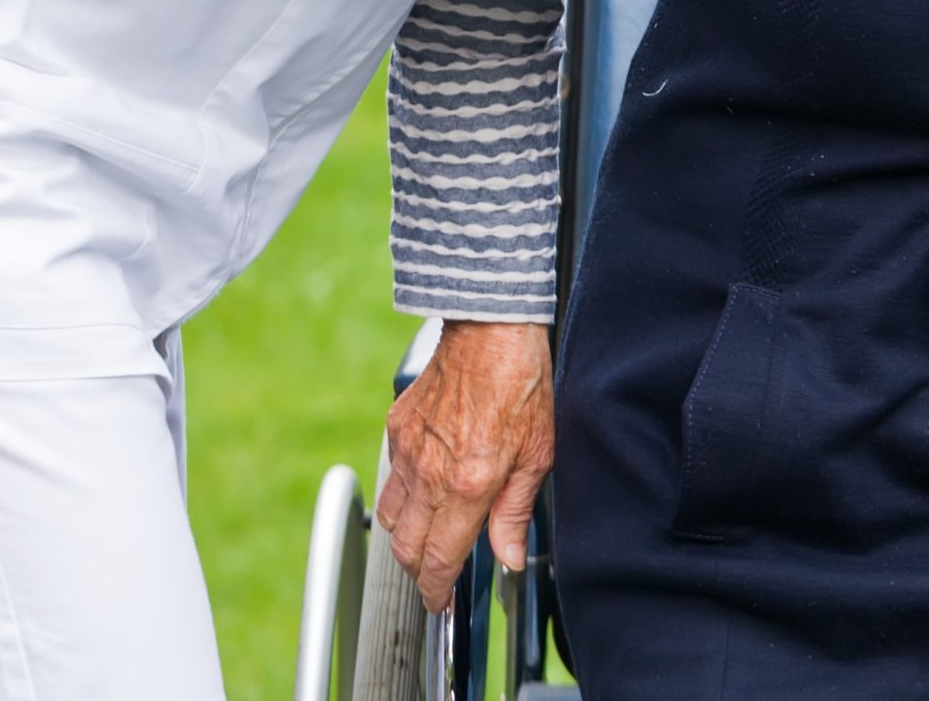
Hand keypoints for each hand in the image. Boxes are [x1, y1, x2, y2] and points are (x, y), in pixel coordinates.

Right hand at [375, 320, 554, 612]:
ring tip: (430, 538)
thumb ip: (516, 511)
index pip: (439, 559)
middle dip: (420, 571)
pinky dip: (402, 494)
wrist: (490, 326)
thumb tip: (508, 556)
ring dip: (406, 537)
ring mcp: (407, 449)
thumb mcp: (537, 452)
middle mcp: (430, 472)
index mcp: (468, 483)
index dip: (437, 591)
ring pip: (390, 517)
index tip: (440, 602)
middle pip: (406, 548)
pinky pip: (390, 476)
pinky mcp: (396, 427)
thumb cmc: (521, 381)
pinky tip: (425, 487)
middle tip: (437, 576)